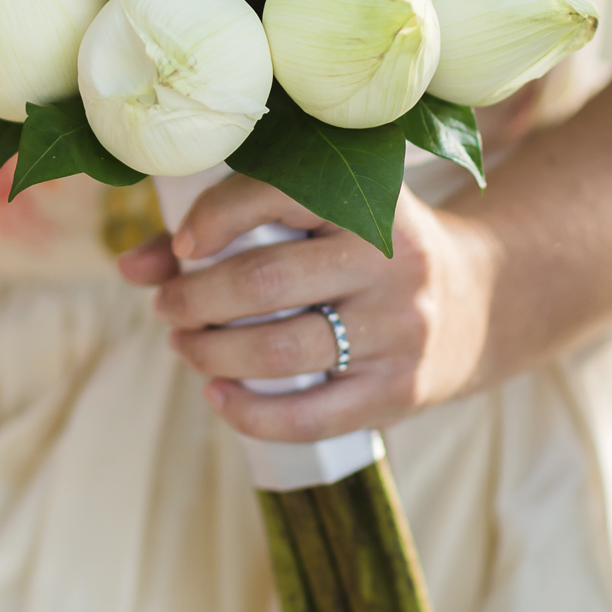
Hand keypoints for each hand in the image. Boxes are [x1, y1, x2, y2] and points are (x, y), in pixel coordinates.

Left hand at [117, 172, 501, 441]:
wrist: (482, 299)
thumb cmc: (366, 250)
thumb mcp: (319, 217)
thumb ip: (223, 229)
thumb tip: (129, 267)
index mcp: (370, 200)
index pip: (277, 195)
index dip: (214, 219)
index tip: (181, 245)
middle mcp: (391, 262)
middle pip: (265, 281)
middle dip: (196, 298)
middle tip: (168, 307)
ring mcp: (399, 330)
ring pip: (282, 349)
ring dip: (211, 352)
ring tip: (185, 345)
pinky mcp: (400, 390)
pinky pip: (311, 416)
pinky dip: (250, 412)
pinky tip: (218, 395)